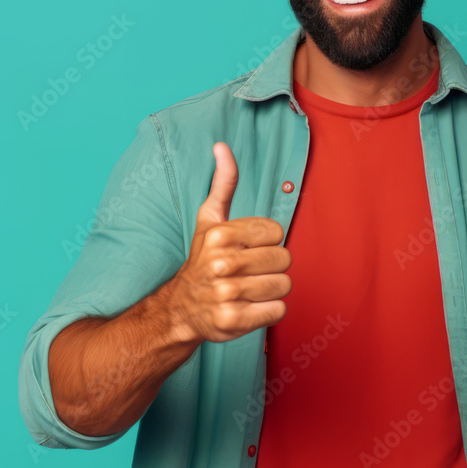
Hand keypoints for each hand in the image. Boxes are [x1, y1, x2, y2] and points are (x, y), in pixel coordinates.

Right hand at [169, 142, 291, 343]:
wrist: (181, 309)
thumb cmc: (203, 260)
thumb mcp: (210, 219)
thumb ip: (223, 184)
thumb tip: (222, 146)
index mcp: (220, 235)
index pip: (277, 232)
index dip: (267, 242)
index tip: (248, 249)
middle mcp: (221, 264)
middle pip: (284, 259)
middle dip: (272, 267)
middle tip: (251, 272)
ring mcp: (227, 294)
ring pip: (284, 286)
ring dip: (272, 290)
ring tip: (250, 290)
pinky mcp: (234, 321)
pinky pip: (278, 311)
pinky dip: (269, 311)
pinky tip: (250, 307)